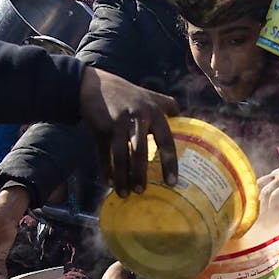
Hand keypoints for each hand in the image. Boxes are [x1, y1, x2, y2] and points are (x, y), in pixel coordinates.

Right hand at [78, 67, 178, 196]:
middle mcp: (137, 117)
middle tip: (141, 191)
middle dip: (140, 173)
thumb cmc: (126, 93)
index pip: (166, 140)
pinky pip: (104, 153)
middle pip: (140, 151)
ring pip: (121, 155)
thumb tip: (184, 117)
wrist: (94, 85)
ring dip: (122, 176)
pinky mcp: (101, 128)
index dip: (169, 162)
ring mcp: (117, 123)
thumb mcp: (149, 95)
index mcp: (153, 112)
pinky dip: (106, 169)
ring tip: (125, 193)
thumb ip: (166, 105)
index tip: (172, 182)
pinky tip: (109, 182)